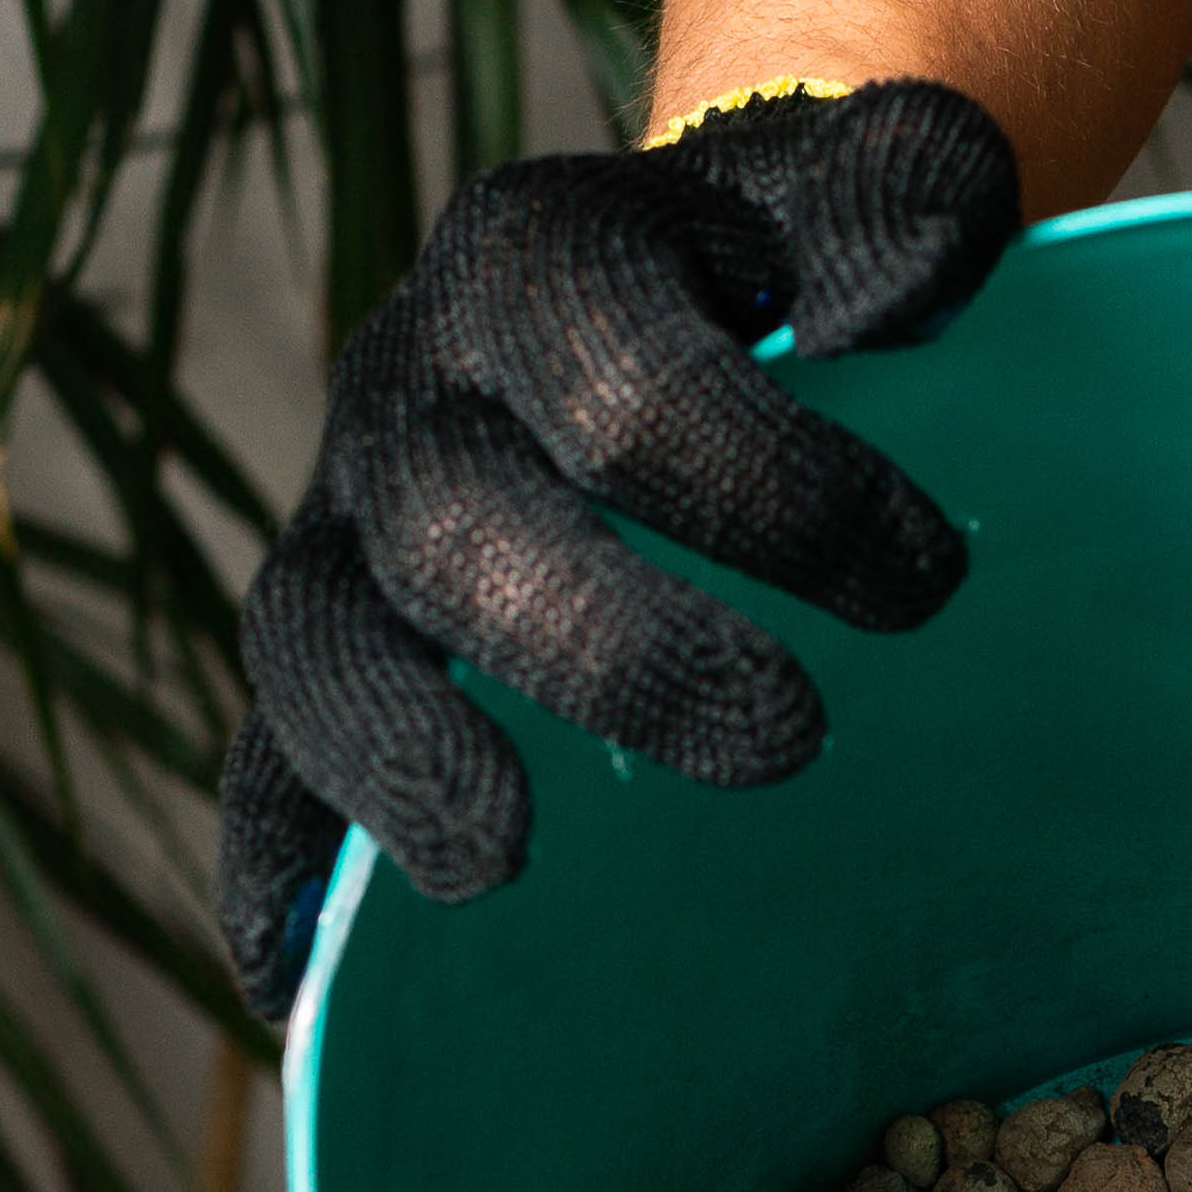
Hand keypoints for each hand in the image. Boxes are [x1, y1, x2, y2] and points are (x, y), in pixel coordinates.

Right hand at [220, 81, 1025, 1015]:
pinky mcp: (329, 645)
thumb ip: (905, 206)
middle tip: (787, 741)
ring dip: (399, 759)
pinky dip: (272, 868)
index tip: (931, 584)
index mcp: (537, 260)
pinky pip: (259, 759)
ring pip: (319, 639)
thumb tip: (914, 273)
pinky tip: (305, 991)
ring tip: (499, 869)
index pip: (626, 378)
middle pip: (456, 521)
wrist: (671, 273)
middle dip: (611, 646)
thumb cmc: (787, 272)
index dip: (773, 490)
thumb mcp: (858, 201)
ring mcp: (344, 522)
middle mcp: (410, 386)